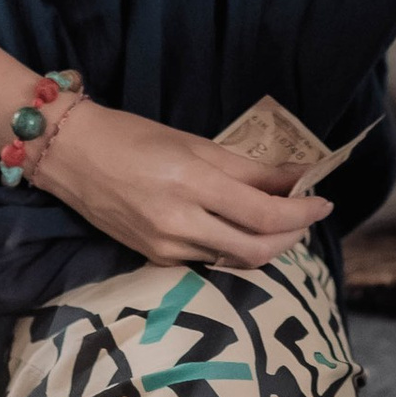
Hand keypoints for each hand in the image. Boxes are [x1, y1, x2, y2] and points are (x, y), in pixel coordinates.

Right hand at [34, 103, 329, 268]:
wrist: (71, 155)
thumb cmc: (132, 136)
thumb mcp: (193, 143)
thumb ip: (246, 168)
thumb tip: (295, 178)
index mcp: (191, 182)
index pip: (264, 212)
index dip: (302, 211)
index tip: (324, 200)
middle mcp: (179, 222)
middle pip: (257, 248)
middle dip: (293, 235)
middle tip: (308, 215)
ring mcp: (165, 246)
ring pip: (237, 259)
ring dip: (269, 245)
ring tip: (283, 222)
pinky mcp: (154, 258)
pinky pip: (210, 260)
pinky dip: (237, 248)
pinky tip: (245, 231)